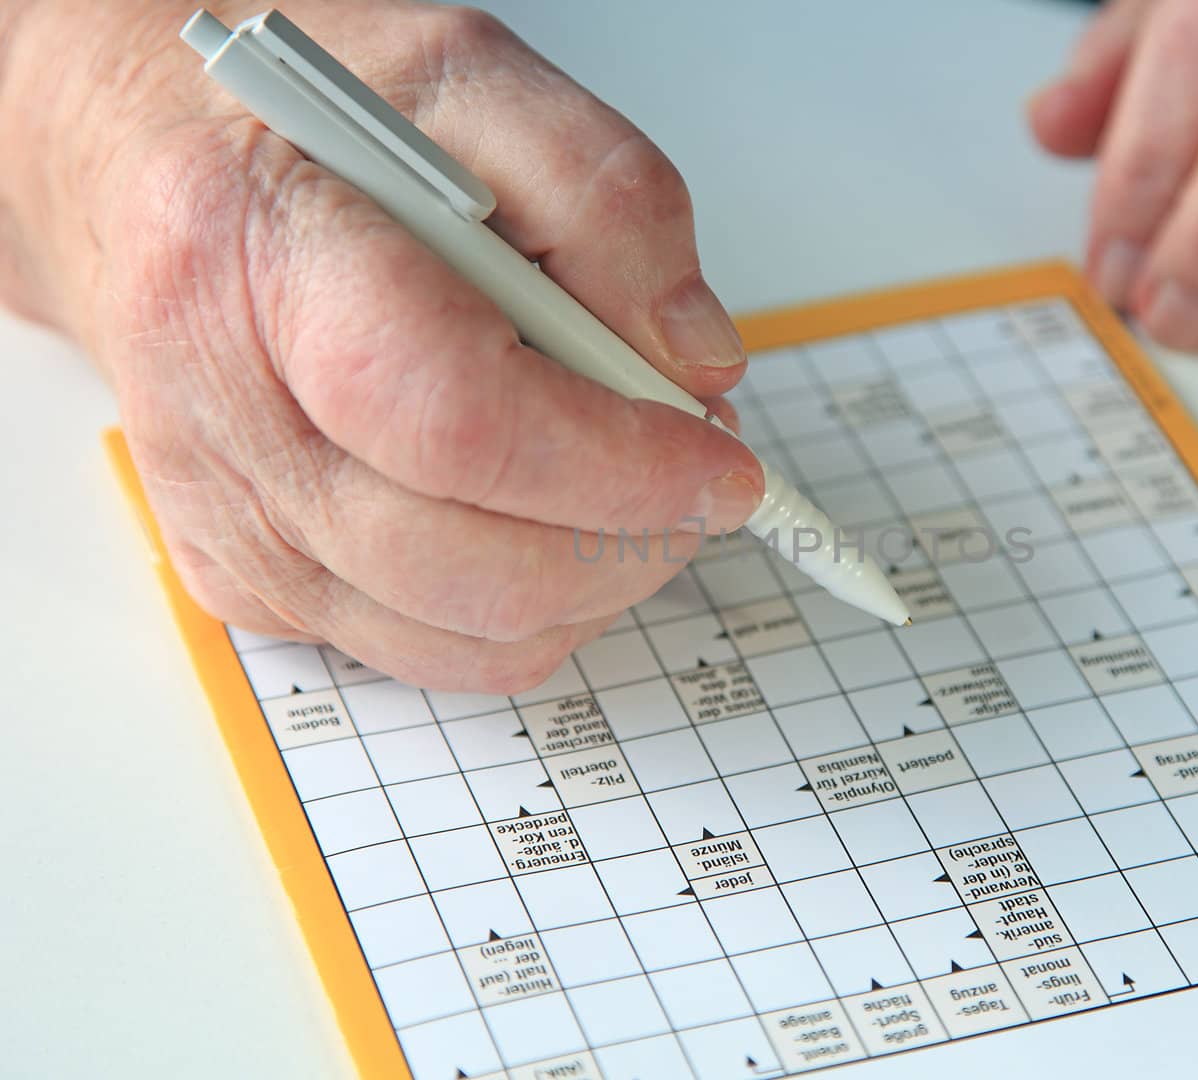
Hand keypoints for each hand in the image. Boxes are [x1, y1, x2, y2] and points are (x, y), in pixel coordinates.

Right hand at [0, 0, 761, 689]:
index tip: (718, 465)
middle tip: (697, 476)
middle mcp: (217, 412)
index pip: (455, 421)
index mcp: (257, 257)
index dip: (614, 466)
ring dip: (593, 580)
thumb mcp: (473, 82)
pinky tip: (548, 519)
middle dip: (625, 539)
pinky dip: (529, 609)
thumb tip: (694, 363)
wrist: (142, 170)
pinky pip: (432, 653)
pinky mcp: (251, 582)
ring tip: (630, 483)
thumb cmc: (303, 126)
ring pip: (460, 634)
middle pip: (461, 561)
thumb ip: (608, 202)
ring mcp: (227, 518)